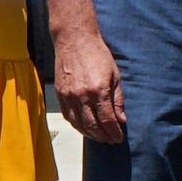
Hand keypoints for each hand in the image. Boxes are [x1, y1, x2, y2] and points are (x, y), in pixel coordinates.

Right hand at [53, 12, 126, 143]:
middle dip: (103, 136)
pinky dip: (77, 126)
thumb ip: (118, 100)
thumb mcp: (115, 76)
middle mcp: (82, 96)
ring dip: (90, 134)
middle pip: (92, 126)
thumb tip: (121, 120)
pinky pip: (68, 116)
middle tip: (110, 140)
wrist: (74, 40)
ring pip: (79, 124)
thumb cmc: (98, 55)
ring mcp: (68, 96)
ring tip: (99, 137)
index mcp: (98, 91)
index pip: (107, 120)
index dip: (114, 132)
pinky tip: (84, 128)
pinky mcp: (59, 94)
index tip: (118, 138)